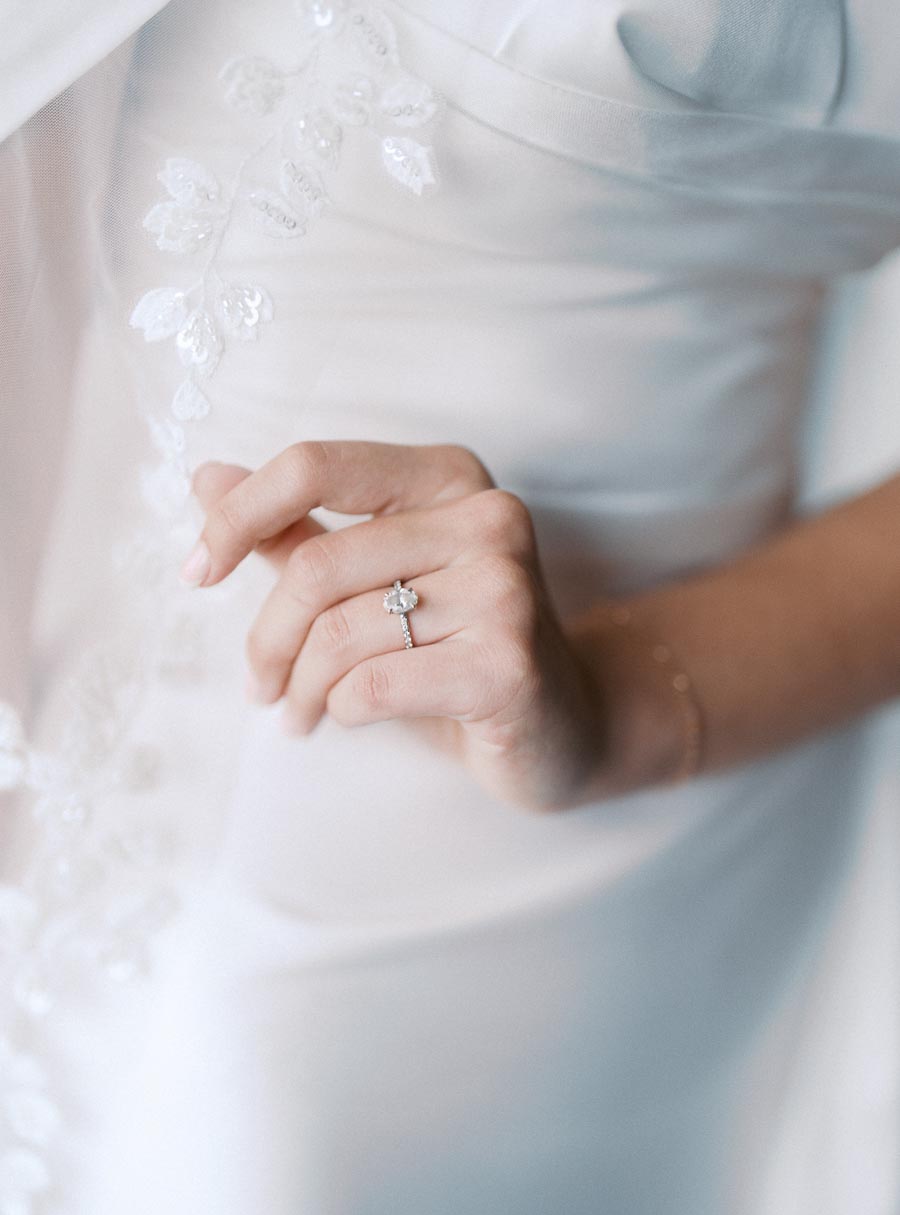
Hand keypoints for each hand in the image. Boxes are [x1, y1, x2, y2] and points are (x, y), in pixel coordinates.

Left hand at [185, 439, 610, 811]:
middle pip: (316, 566)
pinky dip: (339, 711)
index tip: (197, 570)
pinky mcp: (507, 664)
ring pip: (339, 635)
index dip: (237, 515)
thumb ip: (298, 530)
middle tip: (257, 687)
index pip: (313, 465)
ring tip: (297, 715)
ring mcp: (503, 589)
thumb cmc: (457, 650)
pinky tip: (346, 720)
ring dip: (298, 688)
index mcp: (447, 476)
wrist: (565, 724)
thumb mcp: (377, 582)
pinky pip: (371, 685)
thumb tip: (205, 478)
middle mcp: (486, 518)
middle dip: (267, 639)